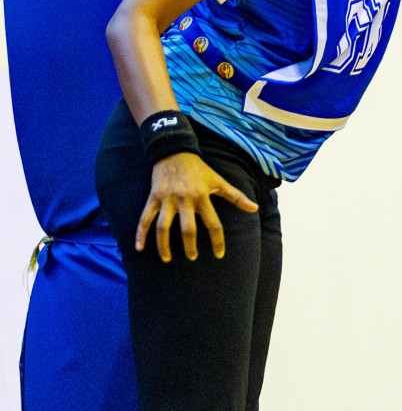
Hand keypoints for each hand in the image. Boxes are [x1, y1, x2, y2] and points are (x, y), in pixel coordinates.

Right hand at [135, 152, 257, 261]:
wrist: (175, 152)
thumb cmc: (200, 170)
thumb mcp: (219, 181)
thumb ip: (236, 196)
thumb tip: (255, 208)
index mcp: (202, 197)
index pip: (213, 224)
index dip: (217, 241)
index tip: (219, 254)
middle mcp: (185, 200)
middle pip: (187, 229)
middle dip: (190, 246)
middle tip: (192, 258)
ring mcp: (167, 199)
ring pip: (163, 227)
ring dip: (163, 245)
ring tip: (167, 258)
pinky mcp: (153, 198)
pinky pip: (144, 218)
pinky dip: (140, 233)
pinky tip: (139, 248)